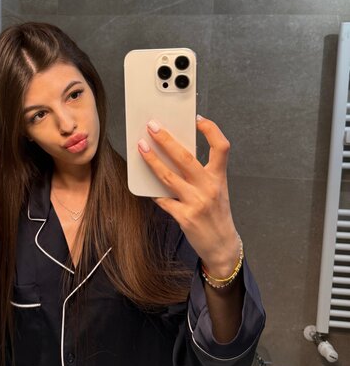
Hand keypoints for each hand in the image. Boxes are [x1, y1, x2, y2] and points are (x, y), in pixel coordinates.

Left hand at [138, 115, 239, 276]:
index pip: (221, 147)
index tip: (197, 119)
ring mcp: (196, 202)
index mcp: (219, 177)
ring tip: (141, 147)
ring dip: (152, 160)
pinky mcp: (184, 217)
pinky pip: (163, 199)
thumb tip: (174, 153)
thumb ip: (201, 173)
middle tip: (152, 126)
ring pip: (169, 176)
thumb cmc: (217, 214)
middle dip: (166, 139)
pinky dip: (152, 190)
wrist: (222, 246)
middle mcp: (209, 187)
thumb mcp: (217, 189)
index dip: (211, 130)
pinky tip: (144, 183)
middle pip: (186, 157)